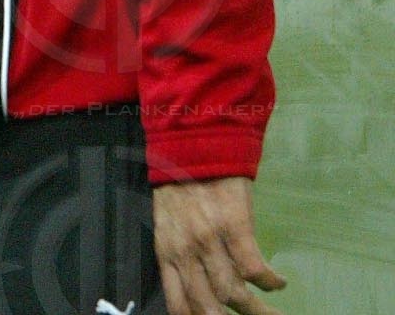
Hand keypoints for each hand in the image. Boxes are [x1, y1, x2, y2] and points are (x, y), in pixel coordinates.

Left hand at [154, 177, 284, 314]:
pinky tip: (278, 282)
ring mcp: (209, 240)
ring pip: (234, 293)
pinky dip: (269, 281)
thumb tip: (200, 287)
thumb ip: (179, 256)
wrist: (190, 146)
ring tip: (273, 313)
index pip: (178, 304)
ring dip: (259, 309)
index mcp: (166, 253)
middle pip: (209, 307)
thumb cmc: (179, 186)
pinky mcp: (233, 225)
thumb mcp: (168, 225)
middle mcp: (185, 252)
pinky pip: (254, 267)